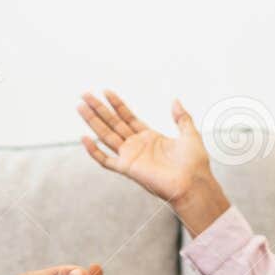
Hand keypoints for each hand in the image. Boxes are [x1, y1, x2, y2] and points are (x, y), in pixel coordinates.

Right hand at [77, 90, 231, 234]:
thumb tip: (175, 101)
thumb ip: (181, 117)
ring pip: (105, 136)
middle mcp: (137, 146)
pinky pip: (105, 160)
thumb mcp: (190, 134)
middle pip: (112, 123)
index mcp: (149, 137)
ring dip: (93, 121)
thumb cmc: (194, 164)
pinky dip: (94, 151)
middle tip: (85, 95)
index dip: (117, 104)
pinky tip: (85, 139)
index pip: (127, 117)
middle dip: (99, 109)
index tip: (106, 91)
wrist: (193, 183)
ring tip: (81, 106)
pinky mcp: (127, 169)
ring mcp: (130, 157)